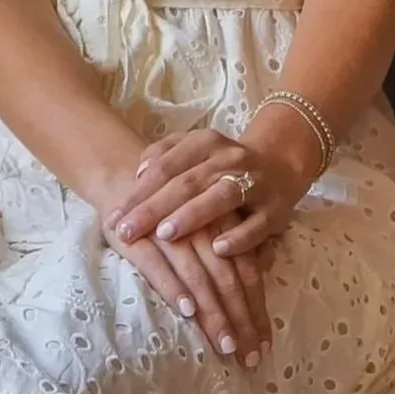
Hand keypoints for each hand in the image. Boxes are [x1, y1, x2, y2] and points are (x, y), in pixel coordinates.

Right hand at [90, 151, 271, 368]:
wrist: (123, 175)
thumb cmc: (175, 203)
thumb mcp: (209, 216)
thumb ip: (234, 240)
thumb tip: (267, 266)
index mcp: (223, 224)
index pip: (247, 270)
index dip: (256, 307)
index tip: (264, 344)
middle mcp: (203, 228)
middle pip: (228, 278)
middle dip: (240, 320)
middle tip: (249, 357)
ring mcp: (171, 233)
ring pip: (199, 277)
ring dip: (214, 314)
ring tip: (225, 345)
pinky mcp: (139, 238)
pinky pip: (159, 267)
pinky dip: (175, 288)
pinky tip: (188, 310)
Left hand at [109, 124, 311, 263]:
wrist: (281, 163)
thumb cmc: (223, 165)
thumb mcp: (194, 151)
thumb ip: (164, 156)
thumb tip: (137, 172)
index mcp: (206, 143)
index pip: (166, 166)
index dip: (139, 192)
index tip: (113, 216)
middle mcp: (230, 159)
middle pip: (187, 183)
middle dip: (154, 208)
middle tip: (127, 231)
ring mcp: (255, 183)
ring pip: (221, 197)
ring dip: (192, 215)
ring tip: (165, 233)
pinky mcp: (275, 209)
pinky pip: (256, 225)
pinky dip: (239, 237)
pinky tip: (218, 250)